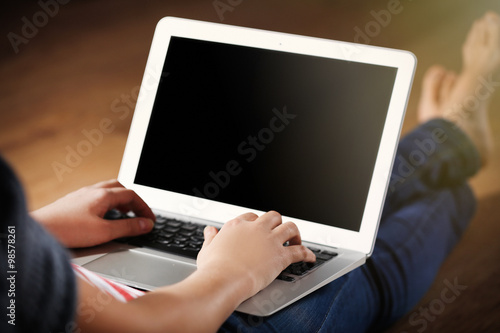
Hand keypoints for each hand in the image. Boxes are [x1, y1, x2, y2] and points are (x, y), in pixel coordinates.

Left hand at [31, 180, 154, 247]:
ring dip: (120, 200)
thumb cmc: (67, 231)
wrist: (37, 231)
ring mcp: (81, 196)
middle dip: (133, 200)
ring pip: (107, 191)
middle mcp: (92, 191)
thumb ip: (127, 228)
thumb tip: (146, 224)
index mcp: (103, 196)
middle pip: (120, 188)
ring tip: (125, 214)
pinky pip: (96, 197)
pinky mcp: (72, 203)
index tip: (150, 220)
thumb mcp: (104, 232)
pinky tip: (103, 217)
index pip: (132, 195)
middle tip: (139, 214)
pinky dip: (107, 204)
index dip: (144, 207)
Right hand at [196, 211, 315, 298]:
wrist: (223, 280)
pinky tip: (310, 258)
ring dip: (295, 234)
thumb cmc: (213, 269)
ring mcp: (269, 240)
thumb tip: (210, 230)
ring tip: (296, 241)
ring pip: (290, 227)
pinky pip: (299, 251)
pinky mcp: (280, 256)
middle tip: (278, 233)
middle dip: (277, 223)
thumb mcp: (207, 250)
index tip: (259, 231)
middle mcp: (255, 228)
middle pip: (273, 216)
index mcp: (237, 226)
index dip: (257, 223)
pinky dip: (307, 253)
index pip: (251, 217)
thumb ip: (211, 238)